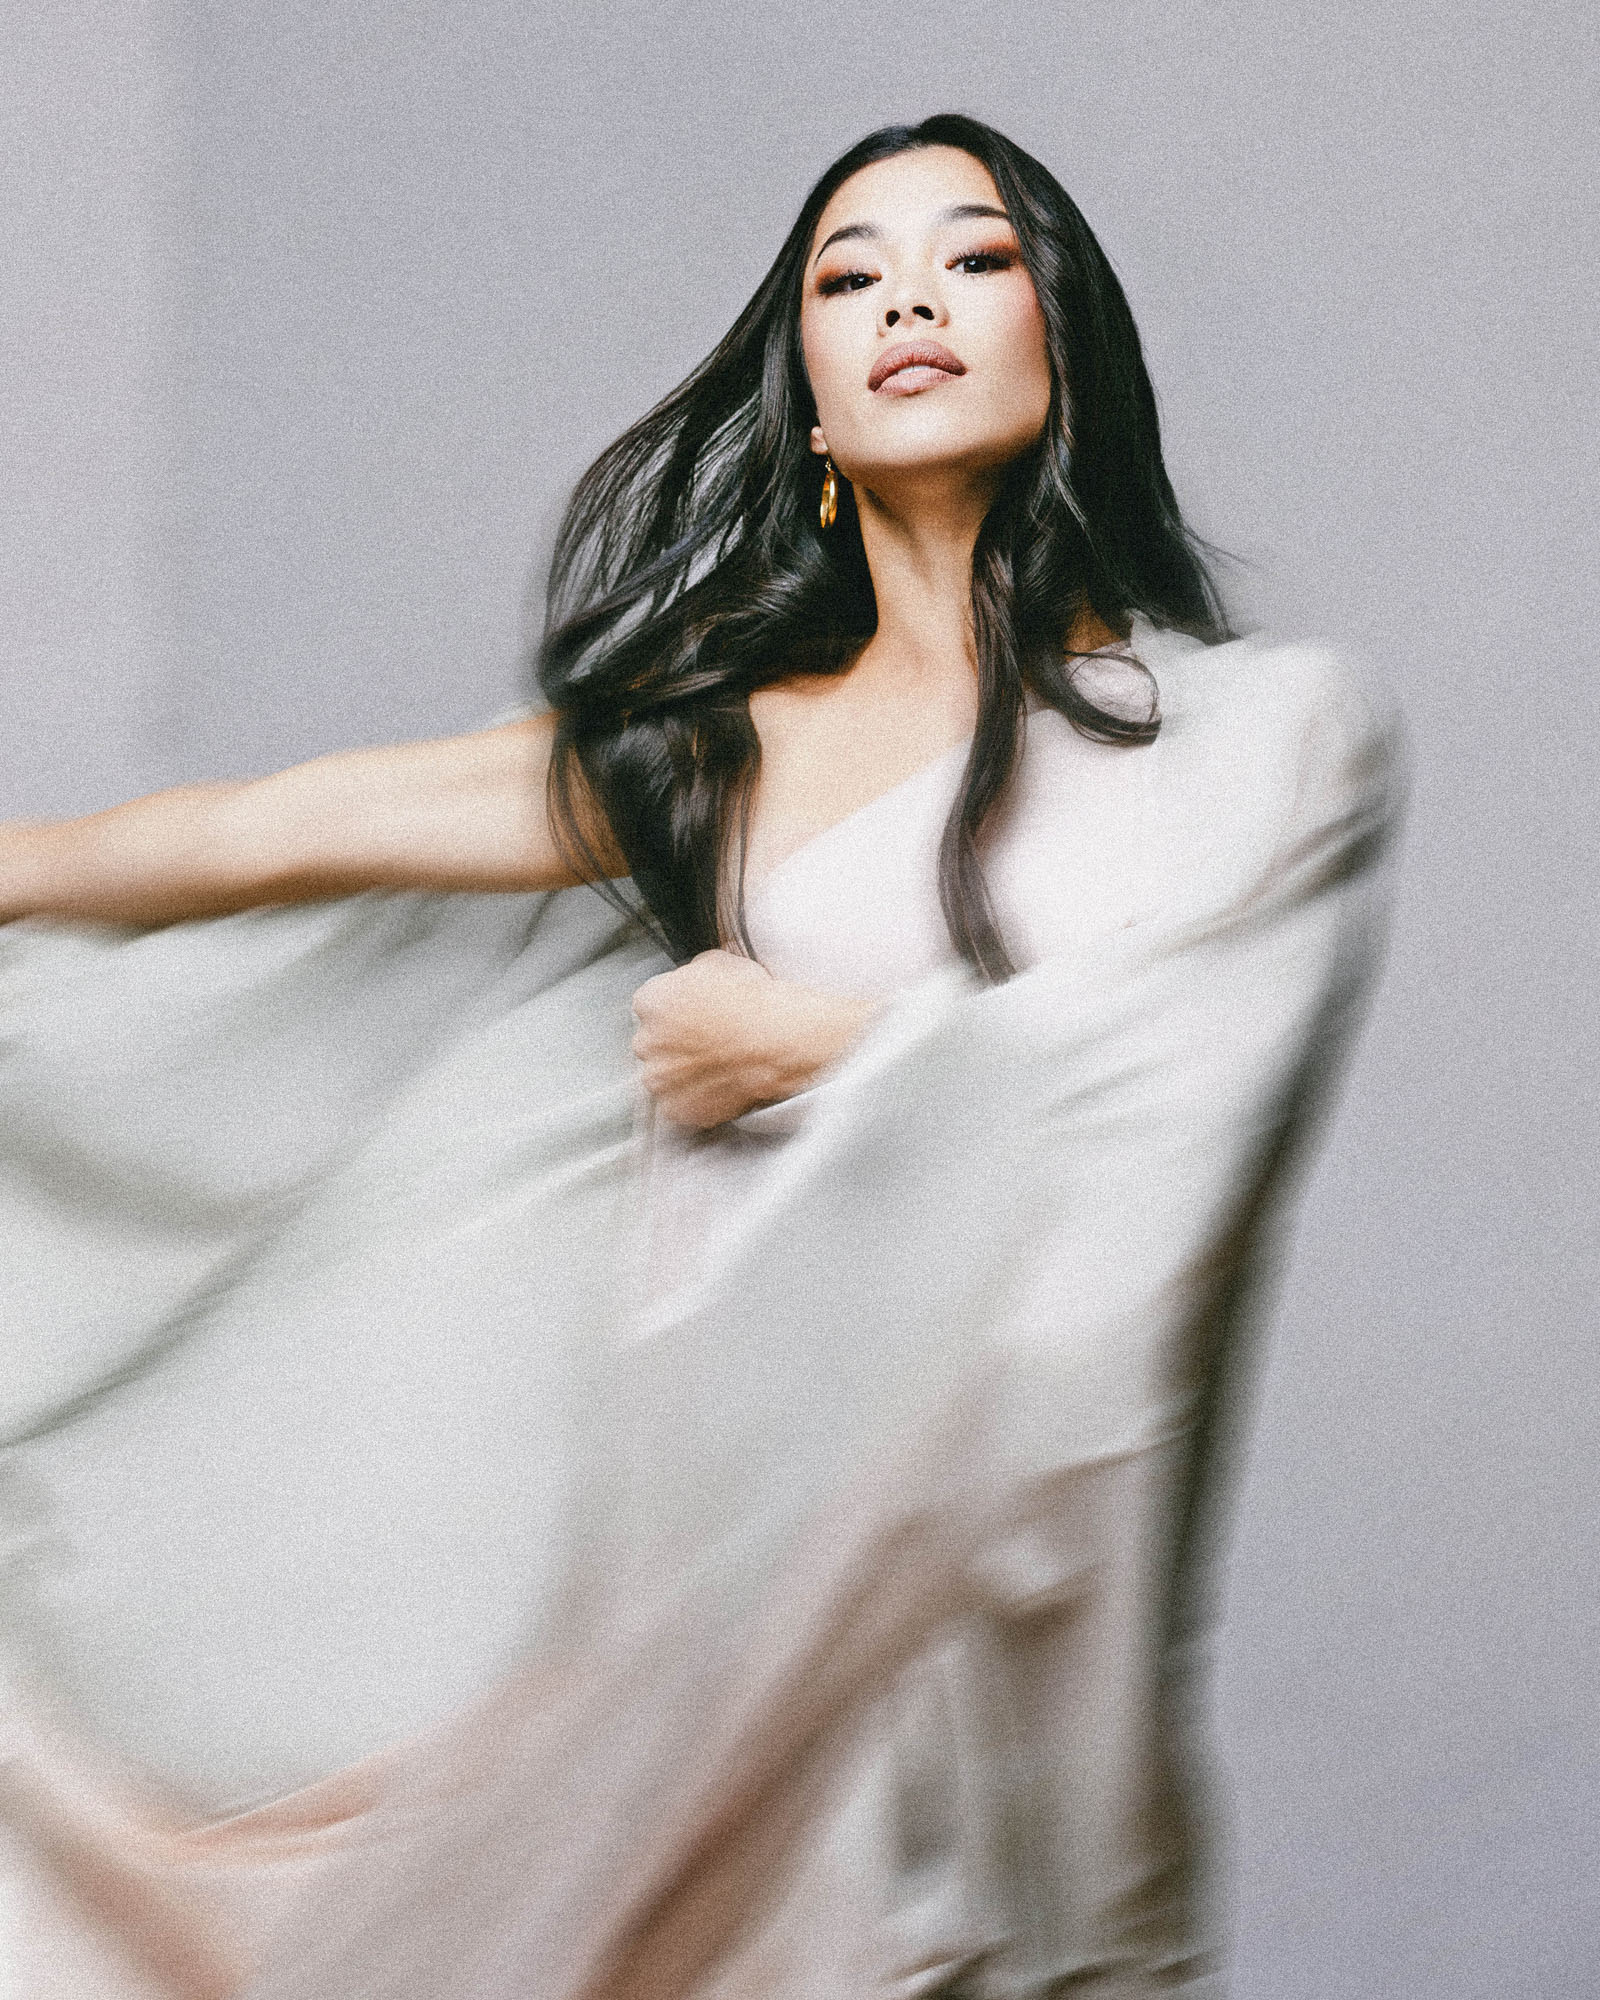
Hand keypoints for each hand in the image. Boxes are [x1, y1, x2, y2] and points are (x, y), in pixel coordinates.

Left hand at [630, 950, 876, 1128]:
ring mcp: (660, 1080)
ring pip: (663, 1075)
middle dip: (674, 1041)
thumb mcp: (717, 964)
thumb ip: (689, 977)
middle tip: (707, 1039)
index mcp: (651, 1002)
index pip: (650, 1005)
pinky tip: (719, 1082)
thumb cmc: (754, 1003)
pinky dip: (697, 1097)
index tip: (690, 1014)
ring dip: (682, 1071)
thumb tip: (690, 984)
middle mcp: (646, 1041)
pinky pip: (681, 1103)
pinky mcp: (678, 1109)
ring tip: (716, 1063)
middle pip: (653, 1041)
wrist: (781, 1040)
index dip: (674, 1010)